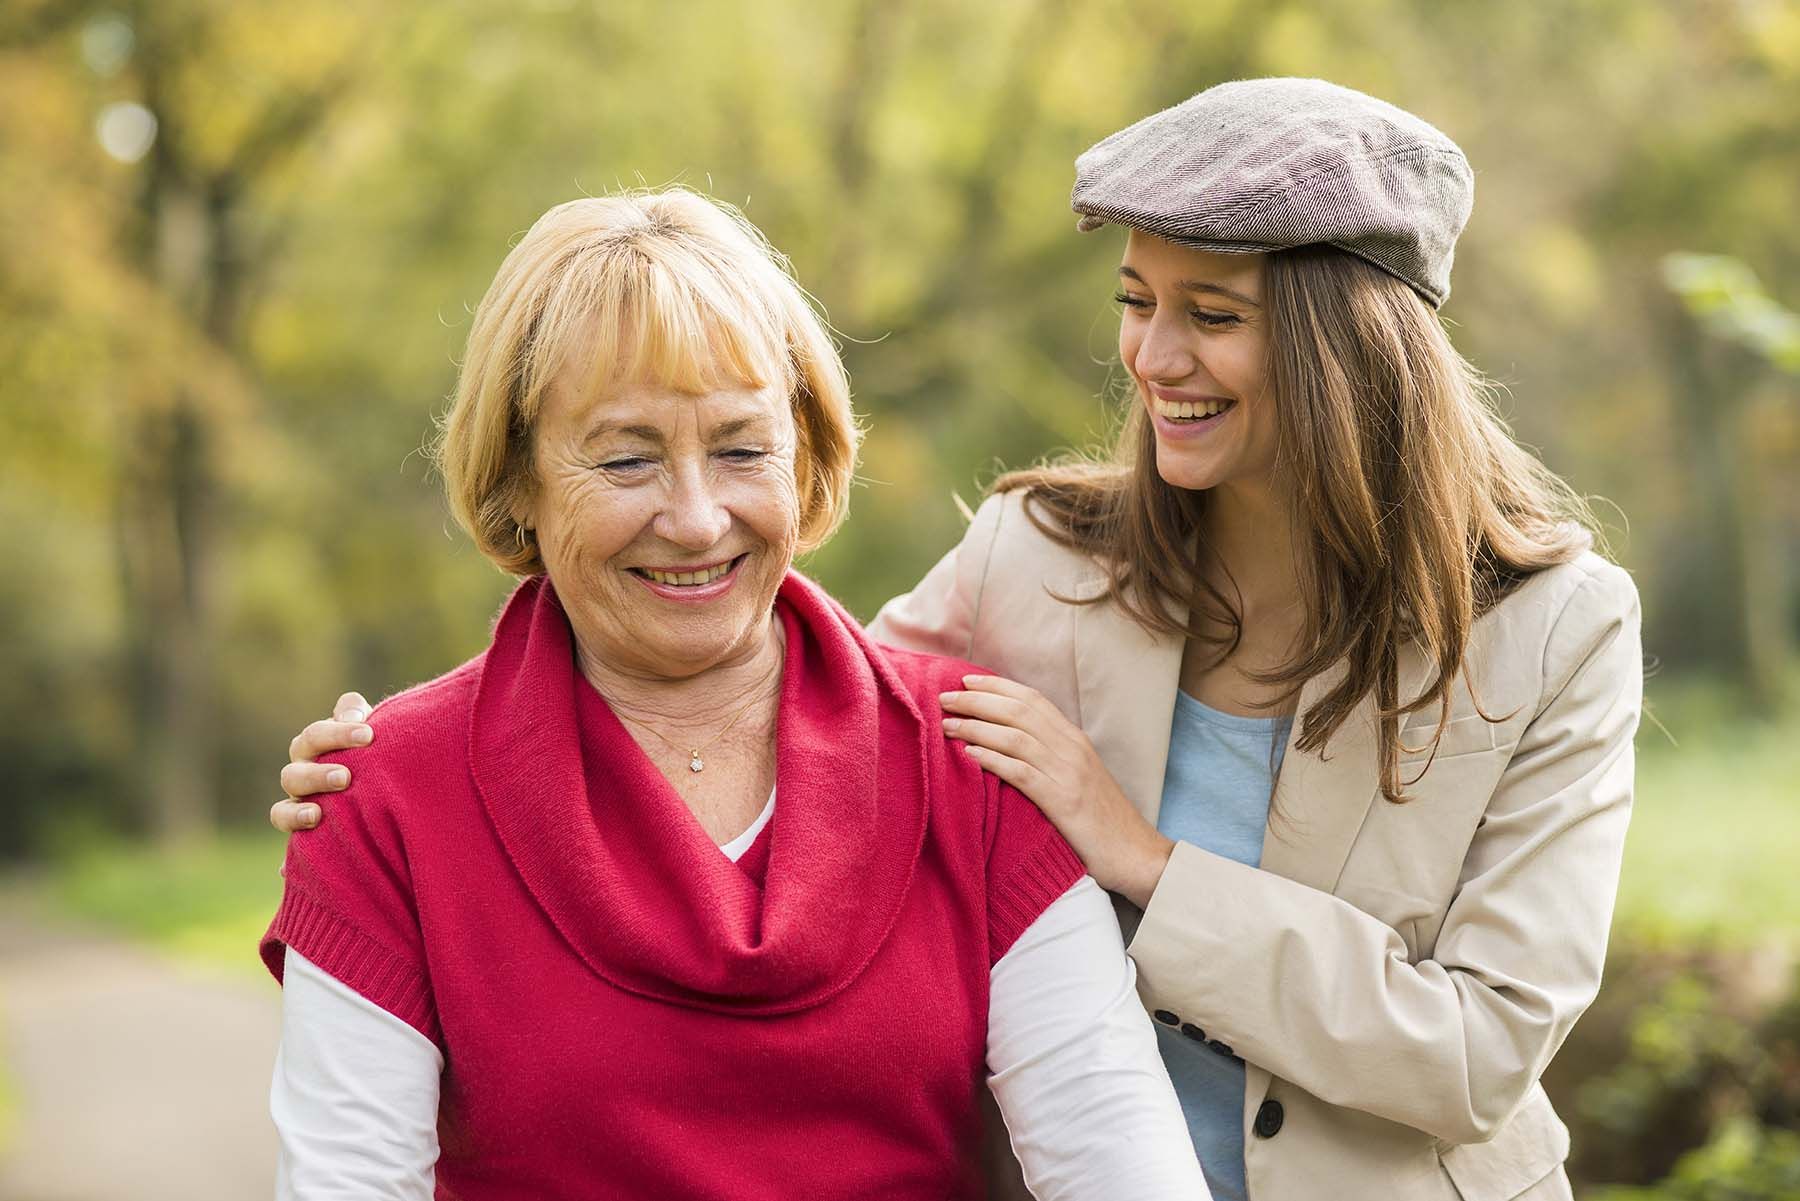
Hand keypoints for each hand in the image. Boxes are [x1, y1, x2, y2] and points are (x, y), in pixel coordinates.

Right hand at [268, 692, 373, 832]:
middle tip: (359, 753)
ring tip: (342, 781)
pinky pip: (281, 814)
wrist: (377, 810)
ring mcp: (299, 787)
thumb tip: (353, 717)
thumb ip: (363, 718)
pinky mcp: (294, 816)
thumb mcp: (375, 742)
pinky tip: (314, 815)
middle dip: (331, 743)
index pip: (328, 723)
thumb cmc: (376, 767)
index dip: (342, 728)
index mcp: (324, 737)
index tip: (368, 734)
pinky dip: (293, 815)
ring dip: (315, 777)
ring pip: (291, 776)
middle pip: (306, 742)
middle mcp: (307, 758)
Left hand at [941, 675, 1173, 908]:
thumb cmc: (1102, 822)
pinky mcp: (1062, 800)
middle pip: (1018, 711)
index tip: (966, 682)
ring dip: (976, 727)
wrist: (1136, 854)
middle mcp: (1072, 748)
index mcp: (1075, 740)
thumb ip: (1052, 758)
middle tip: (944, 698)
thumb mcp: (1079, 778)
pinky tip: (968, 755)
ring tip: (947, 725)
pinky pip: (1020, 772)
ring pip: (1015, 736)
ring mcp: (1068, 773)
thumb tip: (1012, 745)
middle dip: (978, 701)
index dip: (998, 687)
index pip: (1032, 700)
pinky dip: (992, 759)